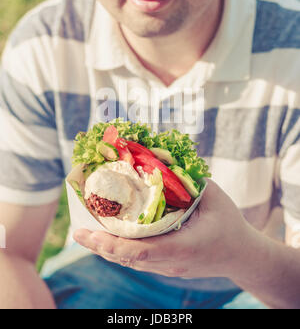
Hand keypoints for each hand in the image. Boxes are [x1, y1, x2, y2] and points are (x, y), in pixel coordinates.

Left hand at [74, 180, 252, 278]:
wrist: (242, 256)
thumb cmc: (230, 225)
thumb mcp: (214, 197)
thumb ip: (190, 180)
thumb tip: (163, 158)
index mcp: (182, 247)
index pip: (140, 250)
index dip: (112, 243)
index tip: (89, 233)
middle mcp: (170, 262)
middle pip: (128, 259)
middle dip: (100, 246)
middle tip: (77, 231)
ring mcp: (167, 268)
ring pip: (130, 262)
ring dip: (106, 248)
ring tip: (84, 233)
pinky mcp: (167, 266)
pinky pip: (138, 259)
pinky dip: (119, 250)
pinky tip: (106, 237)